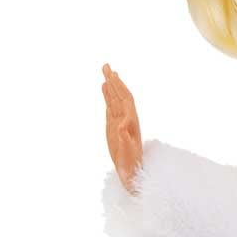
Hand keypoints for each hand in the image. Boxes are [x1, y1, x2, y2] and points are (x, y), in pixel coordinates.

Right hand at [102, 63, 141, 192]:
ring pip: (115, 99)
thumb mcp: (127, 152)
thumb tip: (122, 124)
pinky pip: (110, 106)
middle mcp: (127, 119)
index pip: (126, 100)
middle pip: (121, 96)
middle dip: (114, 81)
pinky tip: (105, 88)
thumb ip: (125, 138)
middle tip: (106, 65)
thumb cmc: (130, 163)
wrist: (130, 171)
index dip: (120, 87)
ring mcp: (119, 121)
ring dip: (111, 86)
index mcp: (131, 122)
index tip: (113, 75)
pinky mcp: (113, 126)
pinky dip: (107, 96)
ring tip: (106, 72)